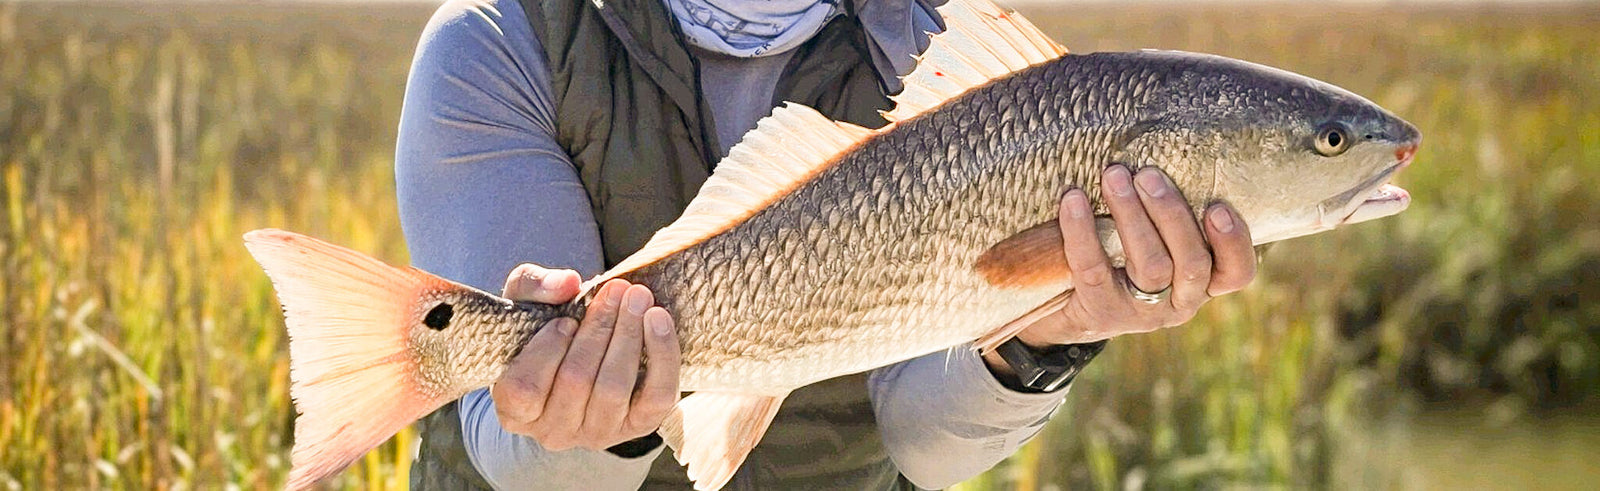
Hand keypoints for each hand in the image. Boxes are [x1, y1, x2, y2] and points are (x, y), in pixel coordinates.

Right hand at [490, 264, 680, 450]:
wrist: (584, 351)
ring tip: (636, 296)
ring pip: (614, 388)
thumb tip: (567, 283)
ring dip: (628, 335)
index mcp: (515, 411)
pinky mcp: (638, 425)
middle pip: (576, 381)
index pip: (525, 390)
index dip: (546, 351)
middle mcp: (553, 432)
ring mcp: (596, 433)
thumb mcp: (524, 301)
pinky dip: (662, 355)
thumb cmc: (543, 329)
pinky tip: (658, 318)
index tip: (565, 319)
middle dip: (599, 329)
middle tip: (616, 289)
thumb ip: (532, 286)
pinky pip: (656, 396)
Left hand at [1016, 164, 1256, 346]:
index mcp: (1203, 283)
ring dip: (1132, 216)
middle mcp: (1180, 302)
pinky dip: (1082, 231)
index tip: (1218, 207)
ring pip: (1150, 266)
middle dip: (1171, 213)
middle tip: (1147, 173)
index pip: (1236, 273)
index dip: (1234, 243)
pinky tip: (1073, 199)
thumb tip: (1168, 145)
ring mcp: (1141, 312)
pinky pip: (1093, 269)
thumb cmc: (1123, 259)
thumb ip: (1169, 213)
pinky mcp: (1100, 311)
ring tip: (1114, 176)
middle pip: (1192, 263)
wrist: (1070, 309)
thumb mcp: (1156, 241)